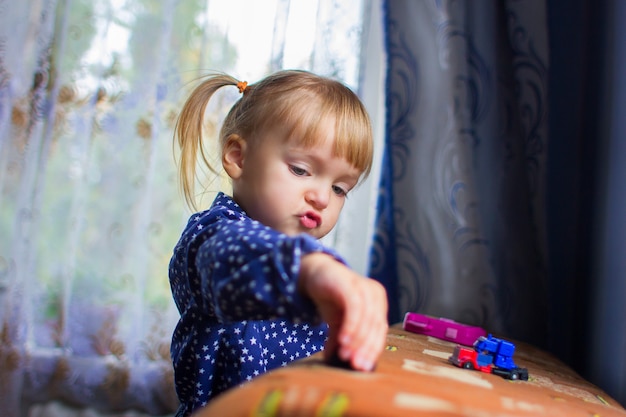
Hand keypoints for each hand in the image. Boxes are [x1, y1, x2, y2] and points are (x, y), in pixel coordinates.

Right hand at [299, 253, 387, 370]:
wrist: (315, 273)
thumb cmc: (331, 298)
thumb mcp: (338, 323)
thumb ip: (343, 340)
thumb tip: (340, 362)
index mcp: (378, 304)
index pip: (380, 332)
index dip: (372, 351)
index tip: (362, 367)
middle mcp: (376, 295)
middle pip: (376, 327)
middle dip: (365, 348)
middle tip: (355, 365)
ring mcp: (365, 287)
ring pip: (367, 319)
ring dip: (357, 340)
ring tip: (345, 355)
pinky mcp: (351, 284)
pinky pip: (355, 308)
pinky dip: (351, 326)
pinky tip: (342, 340)